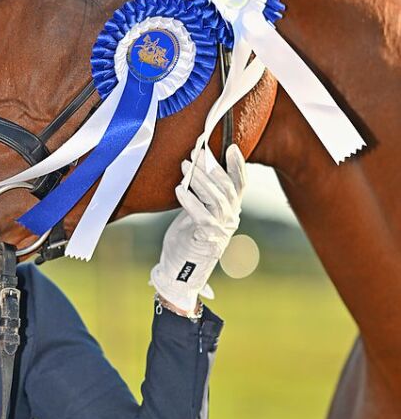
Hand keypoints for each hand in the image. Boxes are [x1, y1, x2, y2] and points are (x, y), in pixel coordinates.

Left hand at [149, 144, 246, 312]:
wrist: (180, 271)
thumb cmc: (186, 238)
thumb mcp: (196, 212)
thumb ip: (201, 194)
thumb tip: (195, 166)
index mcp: (230, 211)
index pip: (240, 185)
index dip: (238, 166)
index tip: (231, 147)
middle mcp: (230, 219)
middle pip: (227, 188)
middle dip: (212, 166)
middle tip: (197, 151)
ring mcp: (220, 230)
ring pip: (216, 198)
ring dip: (200, 179)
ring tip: (185, 165)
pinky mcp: (206, 238)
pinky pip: (200, 215)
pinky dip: (189, 200)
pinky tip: (179, 188)